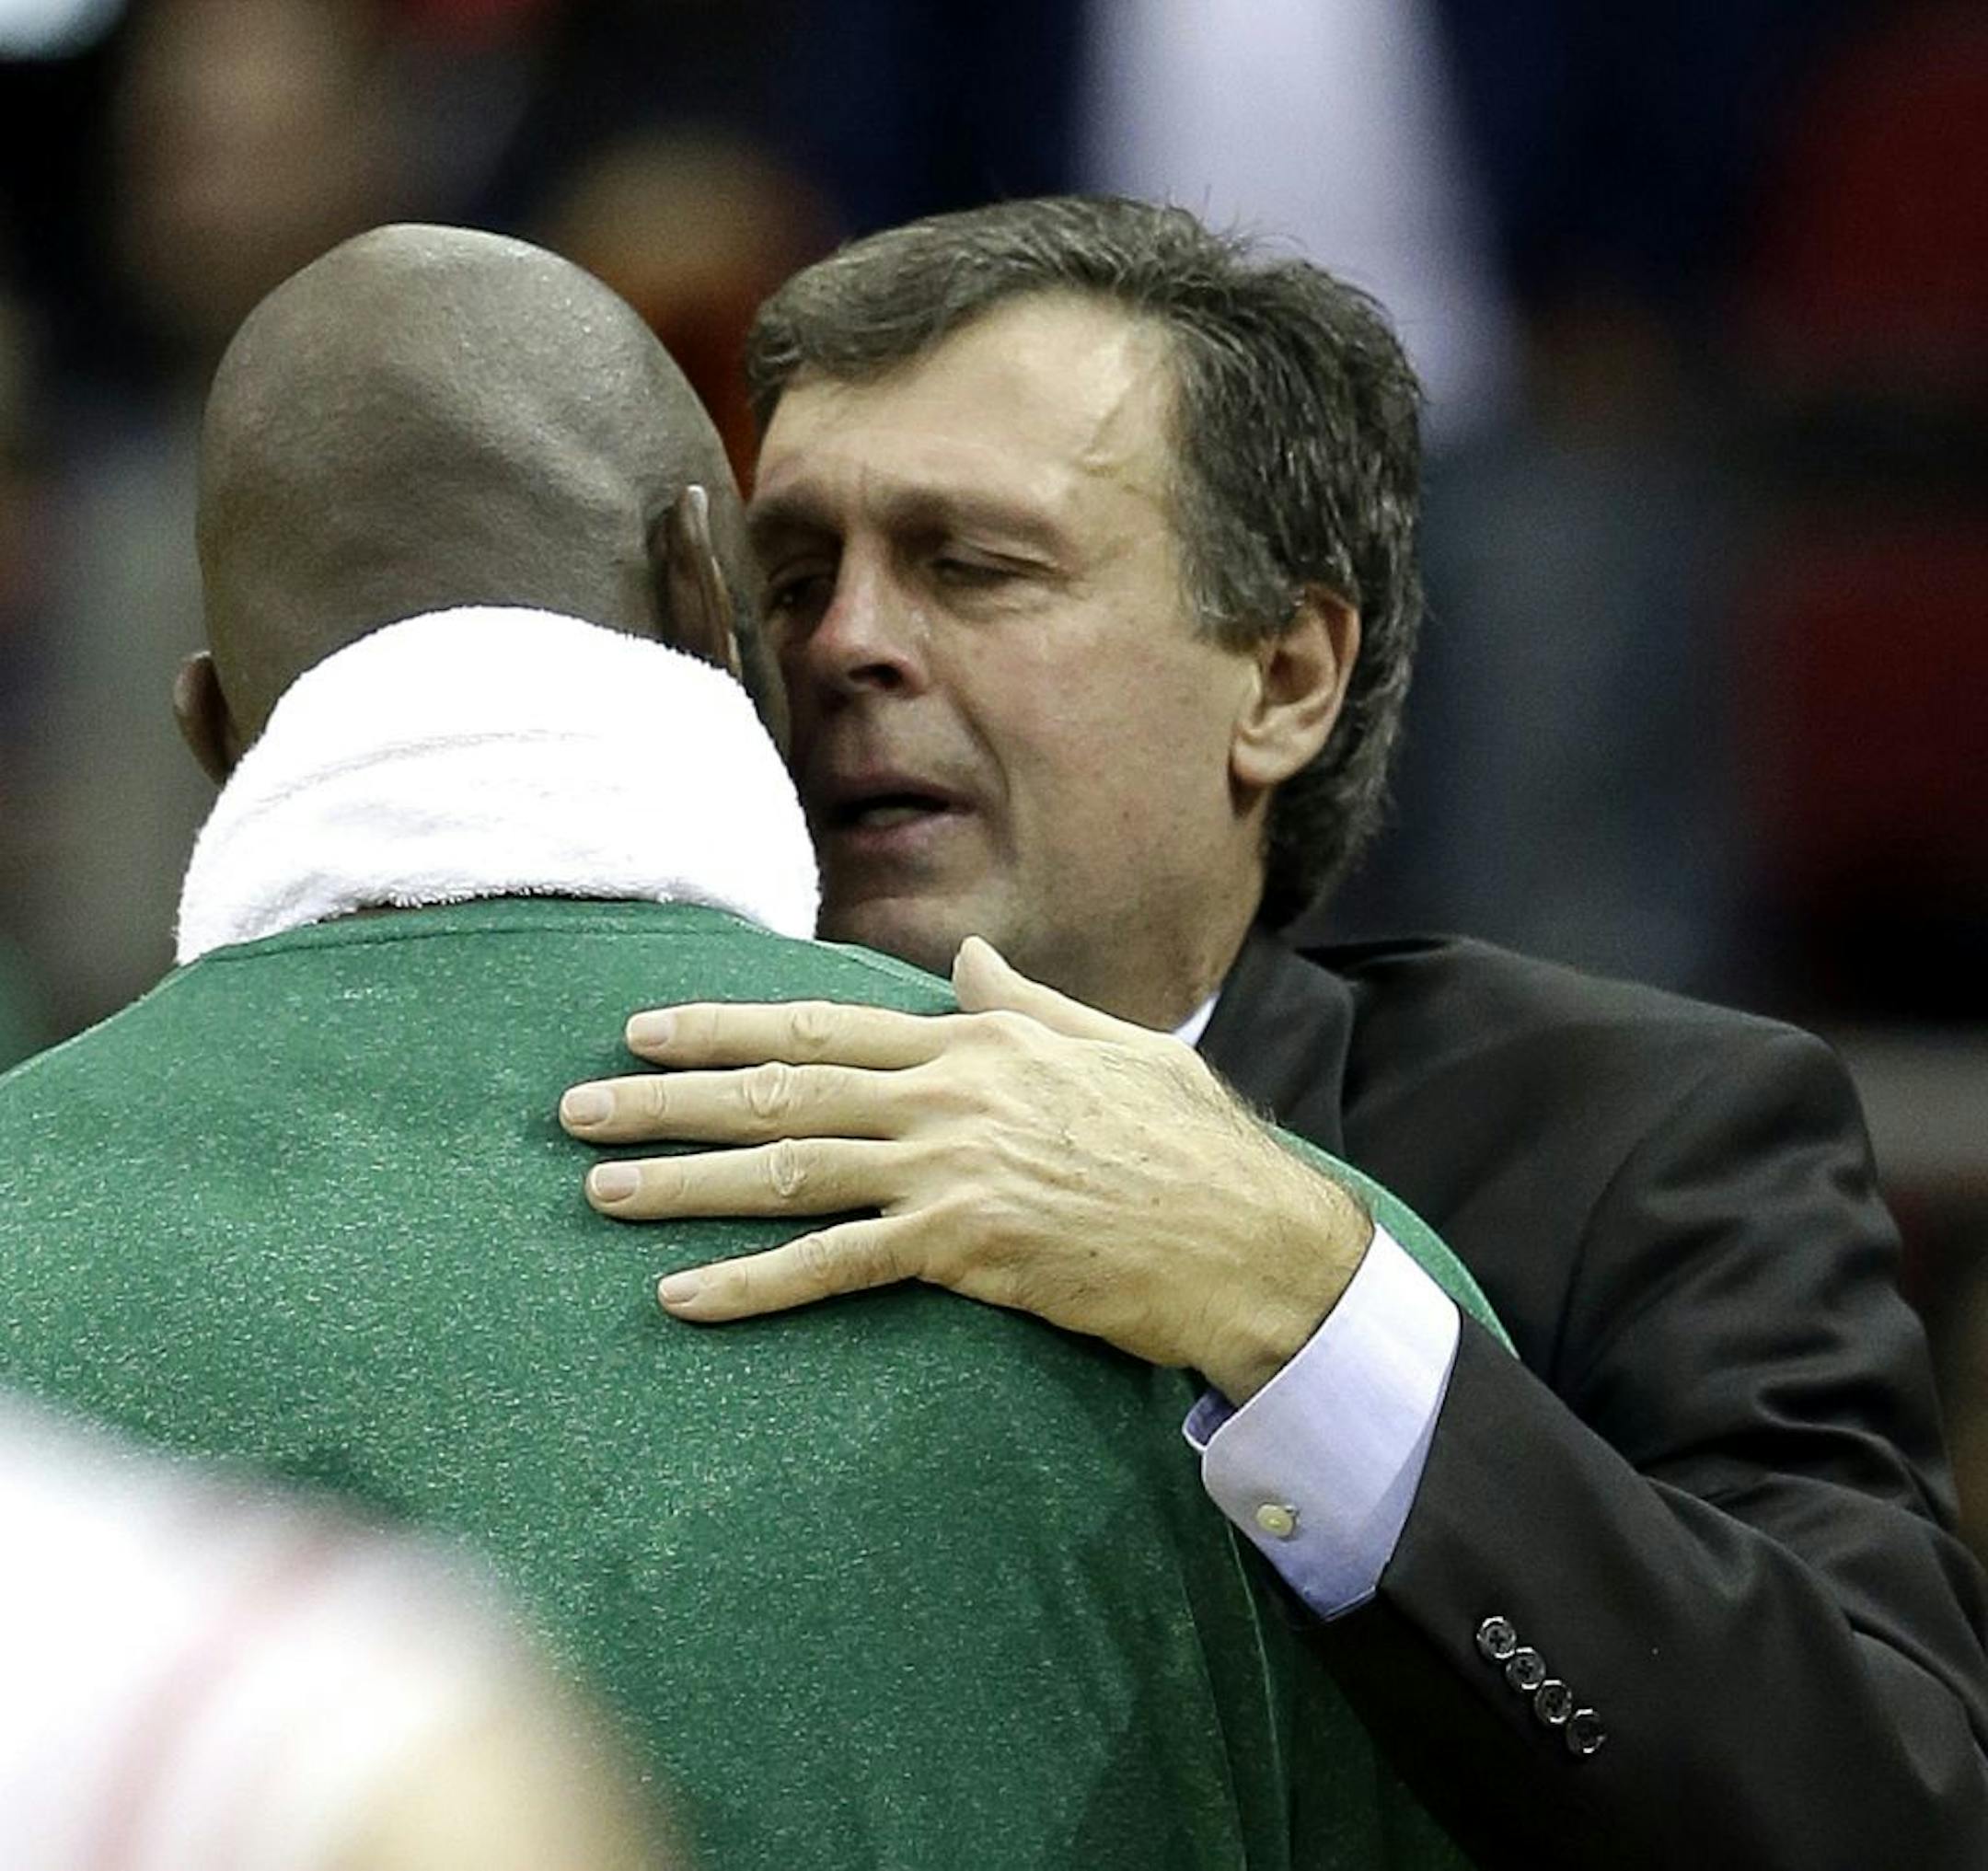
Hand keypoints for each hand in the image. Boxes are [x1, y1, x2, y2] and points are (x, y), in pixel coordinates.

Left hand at [559, 937, 1373, 1400]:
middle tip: (575, 1111)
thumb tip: (966, 964)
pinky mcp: (966, 1249)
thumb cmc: (1190, 1145)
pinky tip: (682, 1296)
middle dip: (666, 1097)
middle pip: (778, 1092)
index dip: (722, 1027)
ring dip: (682, 1182)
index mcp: (976, 1042)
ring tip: (600, 1191)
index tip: (643, 1027)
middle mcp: (948, 1094)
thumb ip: (1024, 1006)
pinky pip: (835, 1266)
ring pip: (787, 1170)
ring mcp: (952, 1170)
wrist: (1252, 1237)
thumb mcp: (1113, 1048)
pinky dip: (752, 1284)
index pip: (820, 1028)